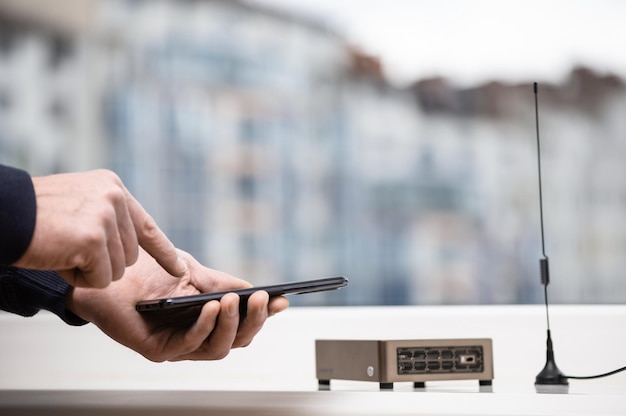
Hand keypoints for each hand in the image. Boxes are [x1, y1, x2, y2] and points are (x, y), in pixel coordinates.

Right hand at [14, 169, 186, 287]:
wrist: (2, 214)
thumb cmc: (35, 216)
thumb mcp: (80, 204)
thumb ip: (108, 218)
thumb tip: (132, 247)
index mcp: (113, 187)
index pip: (147, 225)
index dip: (164, 252)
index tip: (180, 269)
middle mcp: (114, 197)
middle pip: (130, 255)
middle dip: (102, 262)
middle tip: (70, 246)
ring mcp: (105, 216)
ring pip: (117, 270)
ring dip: (89, 270)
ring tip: (63, 249)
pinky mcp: (94, 238)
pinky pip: (101, 279)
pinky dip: (79, 278)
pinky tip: (60, 259)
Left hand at [67, 248, 288, 361]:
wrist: (106, 274)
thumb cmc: (147, 273)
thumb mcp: (192, 271)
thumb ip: (220, 282)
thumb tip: (254, 289)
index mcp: (208, 319)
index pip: (243, 323)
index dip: (264, 314)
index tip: (282, 301)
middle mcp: (196, 336)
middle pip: (237, 340)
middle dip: (254, 321)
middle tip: (262, 300)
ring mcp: (178, 346)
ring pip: (218, 348)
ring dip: (231, 325)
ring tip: (234, 302)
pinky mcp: (158, 350)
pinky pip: (189, 345)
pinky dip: (204, 327)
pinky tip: (212, 307)